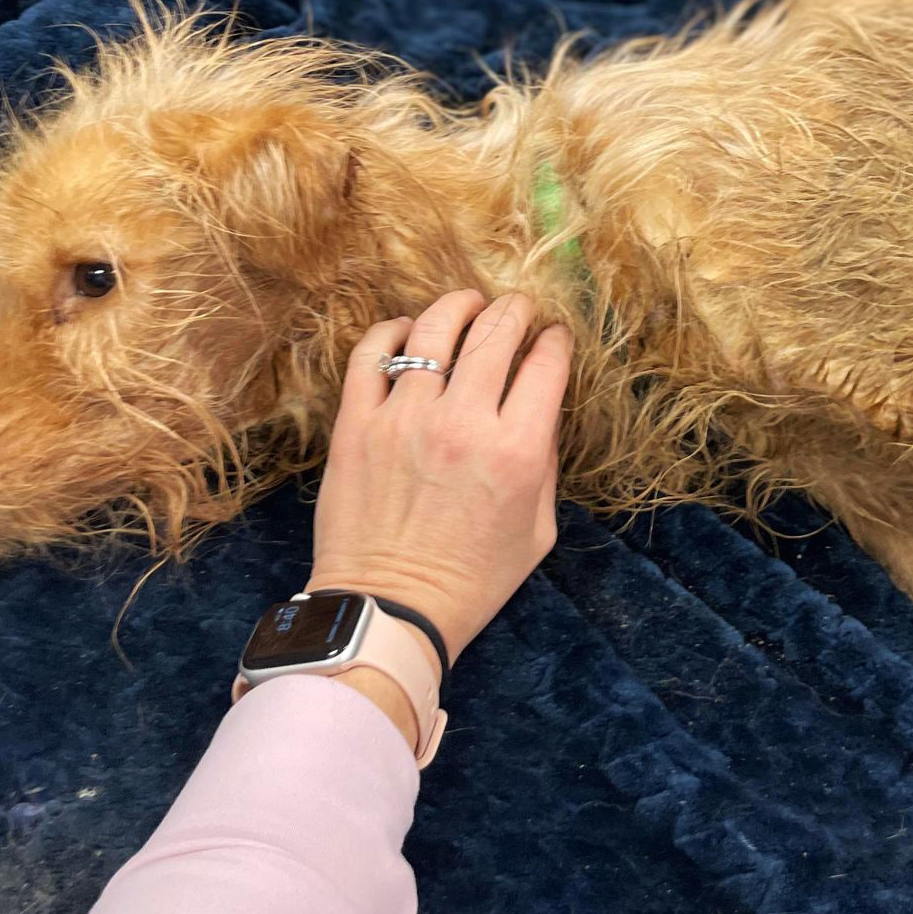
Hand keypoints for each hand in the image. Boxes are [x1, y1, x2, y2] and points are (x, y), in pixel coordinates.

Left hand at [308, 292, 570, 674]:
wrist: (389, 609)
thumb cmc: (471, 579)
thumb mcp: (537, 529)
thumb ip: (545, 462)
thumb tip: (539, 407)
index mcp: (517, 451)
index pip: (546, 364)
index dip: (556, 341)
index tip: (553, 338)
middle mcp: (464, 423)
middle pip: (497, 333)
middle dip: (516, 311)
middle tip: (518, 310)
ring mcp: (405, 418)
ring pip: (436, 329)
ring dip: (460, 305)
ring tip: (468, 303)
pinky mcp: (357, 424)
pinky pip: (371, 353)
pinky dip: (393, 330)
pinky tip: (408, 330)